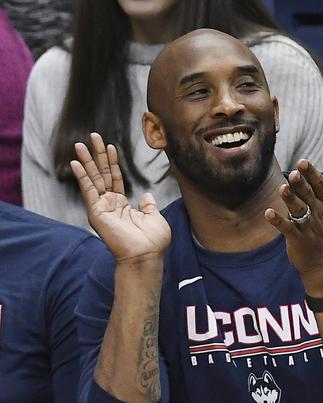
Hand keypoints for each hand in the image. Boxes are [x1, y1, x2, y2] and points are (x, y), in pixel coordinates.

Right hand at [70, 133, 170, 262]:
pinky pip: (88, 191)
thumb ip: (148, 205)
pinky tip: (76, 163)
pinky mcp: (97, 213)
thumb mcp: (155, 218)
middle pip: (101, 174)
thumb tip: (146, 195)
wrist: (146, 255)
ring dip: (87, 161)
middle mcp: (110, 205)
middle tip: (92, 136)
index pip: (114, 178)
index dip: (111, 162)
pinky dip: (82, 176)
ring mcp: (102, 208)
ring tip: (80, 144)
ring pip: (93, 179)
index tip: (109, 146)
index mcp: (122, 205)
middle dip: (97, 155)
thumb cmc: (153, 241)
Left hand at [264, 149, 322, 294]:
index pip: (320, 186)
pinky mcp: (297, 239)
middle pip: (309, 196)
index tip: (303, 162)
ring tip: (282, 189)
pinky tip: (268, 212)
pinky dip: (278, 221)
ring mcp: (308, 227)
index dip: (311, 175)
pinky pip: (287, 229)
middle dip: (301, 185)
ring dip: (290, 200)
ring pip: (299, 211)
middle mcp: (318, 213)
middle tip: (293, 172)